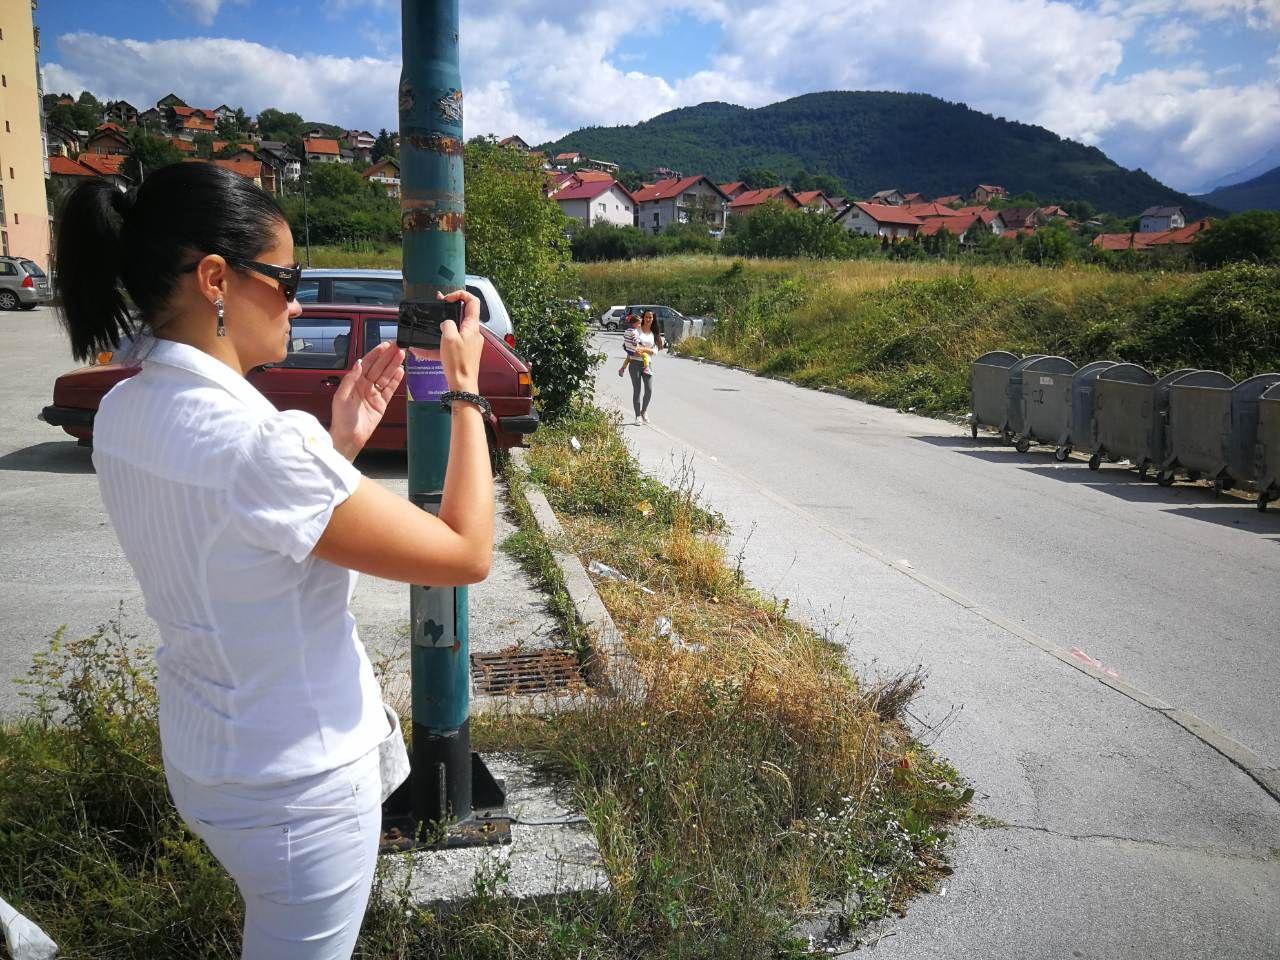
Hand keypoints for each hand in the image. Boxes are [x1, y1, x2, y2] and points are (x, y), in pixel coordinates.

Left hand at [329, 340, 404, 458]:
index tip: (385, 346)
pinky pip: (390, 389)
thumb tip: (358, 364)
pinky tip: (400, 371)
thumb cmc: (342, 420)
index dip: (376, 354)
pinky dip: (396, 380)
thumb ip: (350, 379)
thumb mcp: (341, 396)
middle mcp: (364, 386)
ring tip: (402, 355)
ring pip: (386, 376)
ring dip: (394, 365)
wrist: (349, 438)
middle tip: (398, 346)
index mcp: (354, 382)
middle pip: (379, 367)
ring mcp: (373, 394)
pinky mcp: (381, 403)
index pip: (367, 364)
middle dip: (388, 356)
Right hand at [437, 289, 482, 394]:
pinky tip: (421, 352)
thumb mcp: (449, 338)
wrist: (462, 386)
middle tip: (437, 307)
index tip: (447, 300)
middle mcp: (473, 333)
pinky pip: (450, 345)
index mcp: (472, 326)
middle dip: (448, 309)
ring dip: (441, 327)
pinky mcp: (463, 353)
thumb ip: (447, 324)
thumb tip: (446, 323)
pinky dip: (438, 346)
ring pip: (454, 330)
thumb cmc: (458, 363)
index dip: (460, 295)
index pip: (472, 301)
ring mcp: (469, 344)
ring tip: (428, 328)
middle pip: (463, 314)